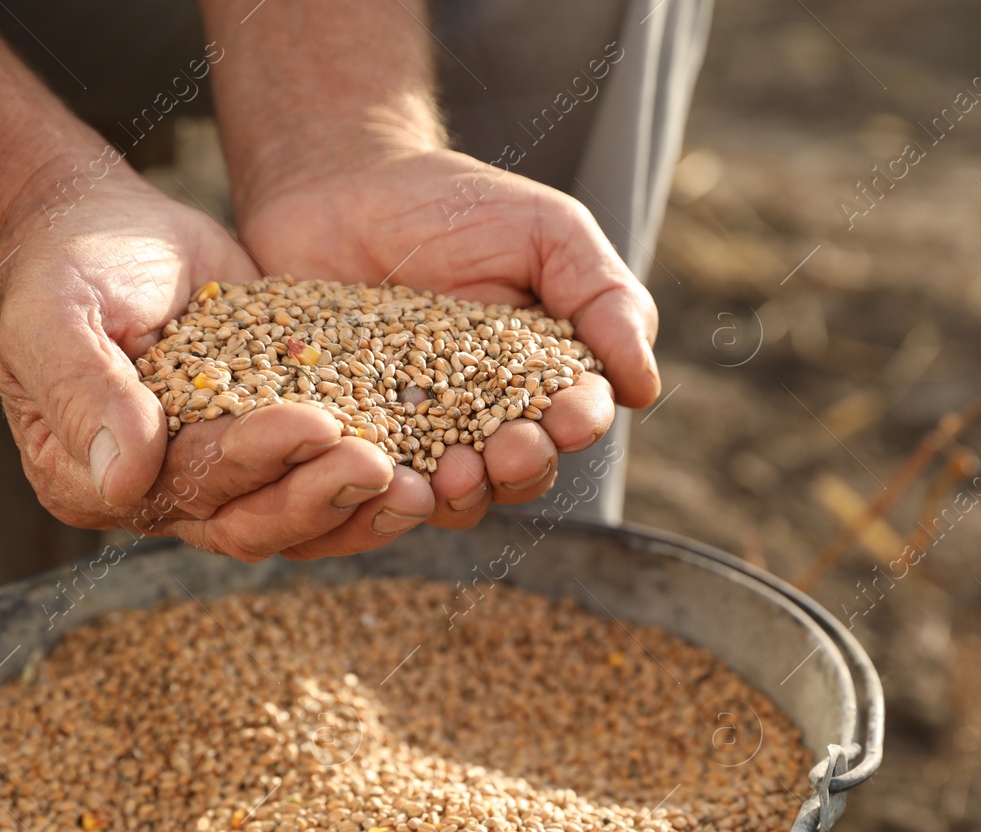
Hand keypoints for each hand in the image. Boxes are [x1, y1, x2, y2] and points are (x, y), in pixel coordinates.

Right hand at [0, 171, 434, 559]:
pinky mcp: (272, 454)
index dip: (251, 461)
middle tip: (379, 464)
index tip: (310, 421)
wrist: (111, 233)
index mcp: (92, 481)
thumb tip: (123, 478)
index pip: (186, 487)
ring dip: (358, 508)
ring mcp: (221, 482)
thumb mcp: (56, 311)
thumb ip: (81, 388)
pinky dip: (376, 482)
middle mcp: (159, 499)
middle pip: (249, 522)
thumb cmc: (70, 266)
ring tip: (425, 484)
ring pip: (297, 519)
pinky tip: (434, 466)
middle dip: (318, 495)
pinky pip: (325, 484)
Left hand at [233, 146, 661, 526]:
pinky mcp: (355, 439)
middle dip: (522, 468)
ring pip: (454, 495)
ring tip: (449, 474)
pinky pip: (373, 486)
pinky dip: (382, 493)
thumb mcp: (548, 231)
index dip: (577, 425)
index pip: (574, 418)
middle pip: (520, 471)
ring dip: (462, 496)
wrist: (337, 187)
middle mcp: (487, 417)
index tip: (567, 419)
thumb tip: (643, 387)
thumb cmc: (453, 204)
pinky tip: (380, 471)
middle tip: (506, 450)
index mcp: (544, 375)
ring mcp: (418, 433)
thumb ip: (606, 299)